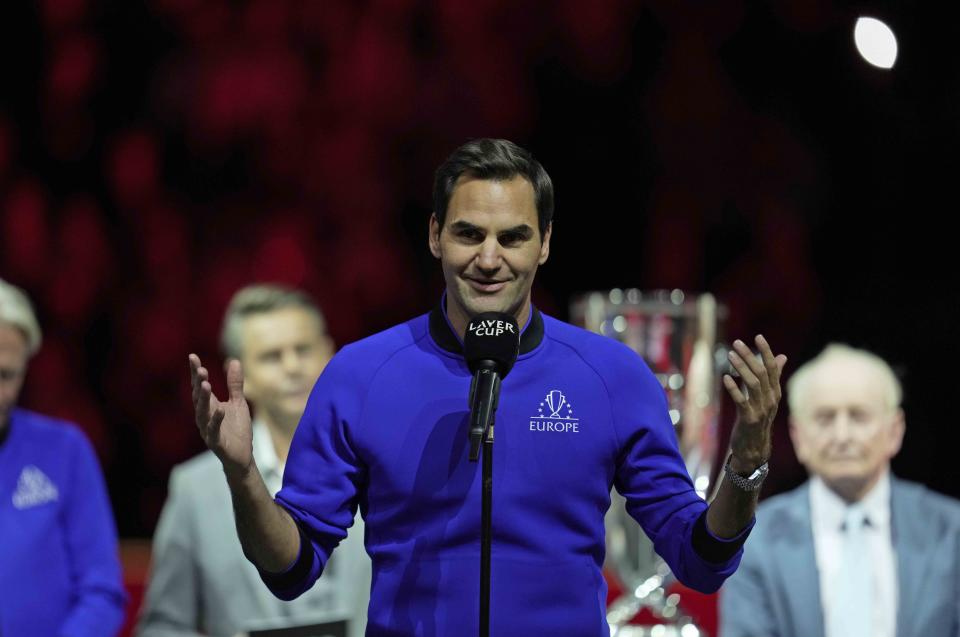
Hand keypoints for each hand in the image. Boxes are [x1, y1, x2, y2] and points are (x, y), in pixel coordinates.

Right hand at [189, 354, 253, 476]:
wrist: (242, 457)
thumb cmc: (237, 430)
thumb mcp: (238, 402)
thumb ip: (235, 384)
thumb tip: (233, 360)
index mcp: (209, 406)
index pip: (199, 386)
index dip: (195, 372)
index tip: (193, 357)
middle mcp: (204, 417)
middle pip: (198, 398)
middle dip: (198, 383)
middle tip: (200, 369)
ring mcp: (208, 430)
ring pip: (202, 413)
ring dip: (203, 399)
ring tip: (206, 384)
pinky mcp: (216, 443)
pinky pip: (213, 431)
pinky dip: (216, 420)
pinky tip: (220, 410)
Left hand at [723, 335, 786, 472]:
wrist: (755, 447)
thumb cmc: (758, 418)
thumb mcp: (768, 397)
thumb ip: (774, 377)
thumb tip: (782, 356)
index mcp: (775, 392)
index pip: (773, 368)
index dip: (766, 352)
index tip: (758, 336)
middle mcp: (771, 399)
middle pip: (761, 373)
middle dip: (749, 356)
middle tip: (736, 343)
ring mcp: (761, 409)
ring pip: (752, 384)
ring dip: (741, 368)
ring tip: (729, 355)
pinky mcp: (749, 419)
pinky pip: (741, 401)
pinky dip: (734, 388)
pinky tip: (725, 377)